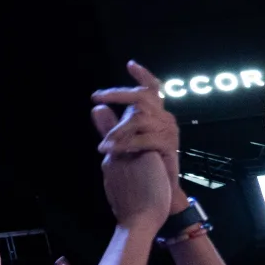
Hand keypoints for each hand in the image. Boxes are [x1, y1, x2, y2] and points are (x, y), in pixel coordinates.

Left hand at [91, 60, 177, 226]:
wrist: (152, 200)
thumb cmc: (138, 173)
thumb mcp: (120, 144)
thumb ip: (111, 126)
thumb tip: (97, 108)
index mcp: (153, 118)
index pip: (151, 90)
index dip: (143, 76)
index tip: (130, 64)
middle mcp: (163, 120)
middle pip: (144, 97)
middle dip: (120, 95)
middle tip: (98, 97)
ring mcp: (167, 133)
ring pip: (140, 117)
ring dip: (117, 130)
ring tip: (103, 146)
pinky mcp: (168, 147)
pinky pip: (145, 138)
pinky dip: (126, 144)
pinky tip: (112, 151)